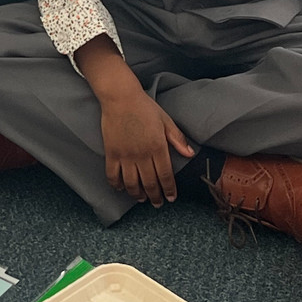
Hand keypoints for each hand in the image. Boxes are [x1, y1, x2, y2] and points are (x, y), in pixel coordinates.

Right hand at [100, 91, 193, 206]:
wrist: (120, 97)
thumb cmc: (144, 107)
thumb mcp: (165, 120)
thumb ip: (177, 139)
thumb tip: (190, 154)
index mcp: (158, 147)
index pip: (166, 176)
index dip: (169, 190)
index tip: (170, 198)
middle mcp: (142, 155)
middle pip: (150, 183)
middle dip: (155, 197)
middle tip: (157, 203)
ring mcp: (125, 155)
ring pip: (132, 184)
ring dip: (138, 195)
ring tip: (141, 198)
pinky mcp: (111, 153)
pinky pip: (113, 176)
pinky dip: (117, 186)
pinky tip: (121, 189)